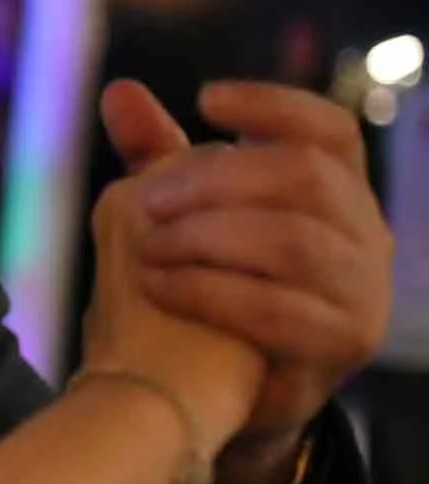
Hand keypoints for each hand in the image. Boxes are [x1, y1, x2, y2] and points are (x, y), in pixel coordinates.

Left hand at [103, 80, 393, 483]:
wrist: (221, 392)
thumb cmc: (207, 285)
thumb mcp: (184, 216)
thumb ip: (158, 157)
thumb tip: (119, 91)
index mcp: (337, 192)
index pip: (329, 130)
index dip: (275, 105)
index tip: (205, 100)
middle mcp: (365, 235)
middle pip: (308, 177)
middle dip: (219, 178)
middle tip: (149, 198)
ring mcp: (360, 293)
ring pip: (297, 243)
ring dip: (210, 237)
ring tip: (148, 245)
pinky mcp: (339, 346)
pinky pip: (278, 310)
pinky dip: (209, 291)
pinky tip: (158, 285)